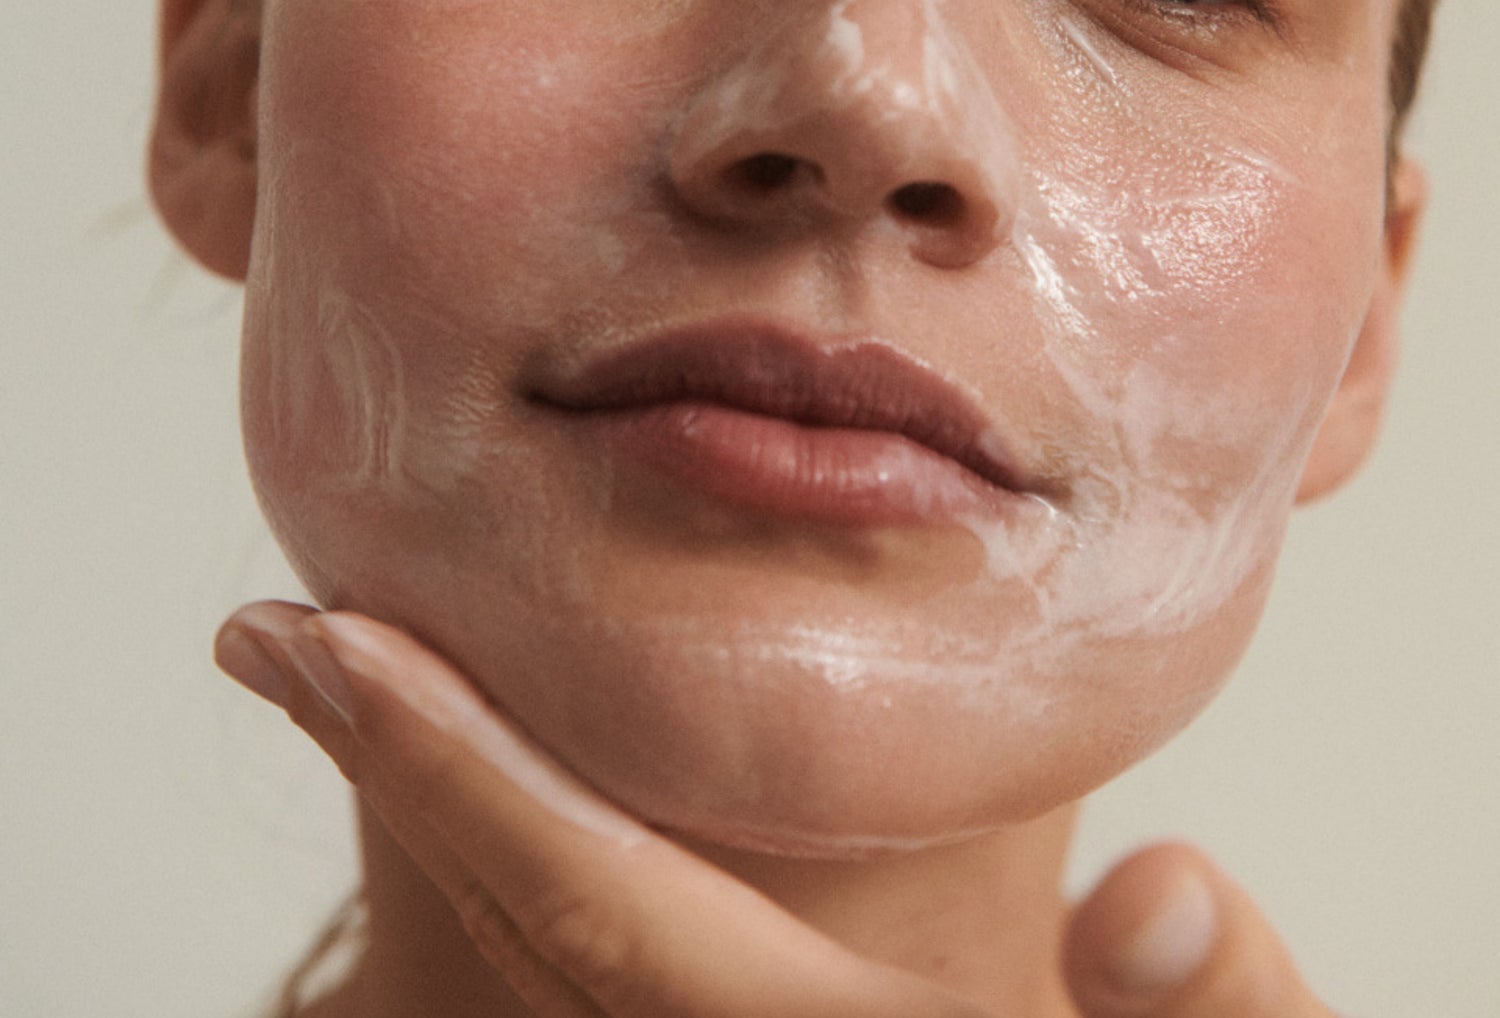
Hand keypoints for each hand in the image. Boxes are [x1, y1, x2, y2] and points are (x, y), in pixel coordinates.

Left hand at [217, 602, 1339, 1016]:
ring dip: (444, 807)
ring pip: (543, 948)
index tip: (311, 648)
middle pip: (536, 926)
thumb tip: (1159, 896)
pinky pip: (602, 959)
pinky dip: (529, 857)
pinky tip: (524, 783)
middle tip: (277, 641)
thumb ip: (1227, 1016)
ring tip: (361, 681)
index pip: (604, 914)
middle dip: (398, 769)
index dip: (448, 772)